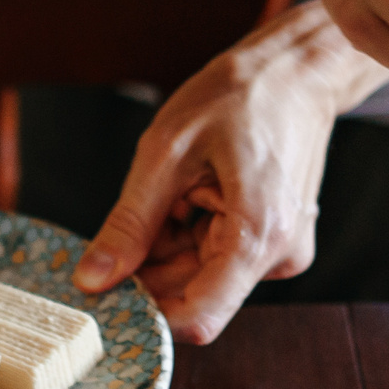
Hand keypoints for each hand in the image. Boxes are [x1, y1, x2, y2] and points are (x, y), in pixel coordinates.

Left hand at [71, 2, 355, 342]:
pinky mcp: (272, 243)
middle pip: (191, 294)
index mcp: (259, 236)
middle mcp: (278, 256)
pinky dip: (187, 233)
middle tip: (129, 217)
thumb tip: (92, 280)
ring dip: (168, 245)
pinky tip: (190, 193)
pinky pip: (215, 257)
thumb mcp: (165, 155)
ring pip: (198, 276)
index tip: (104, 293)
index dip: (145, 313)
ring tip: (173, 189)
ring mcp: (279, 252)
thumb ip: (129, 225)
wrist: (296, 71)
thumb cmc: (237, 97)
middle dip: (149, 267)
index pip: (197, 318)